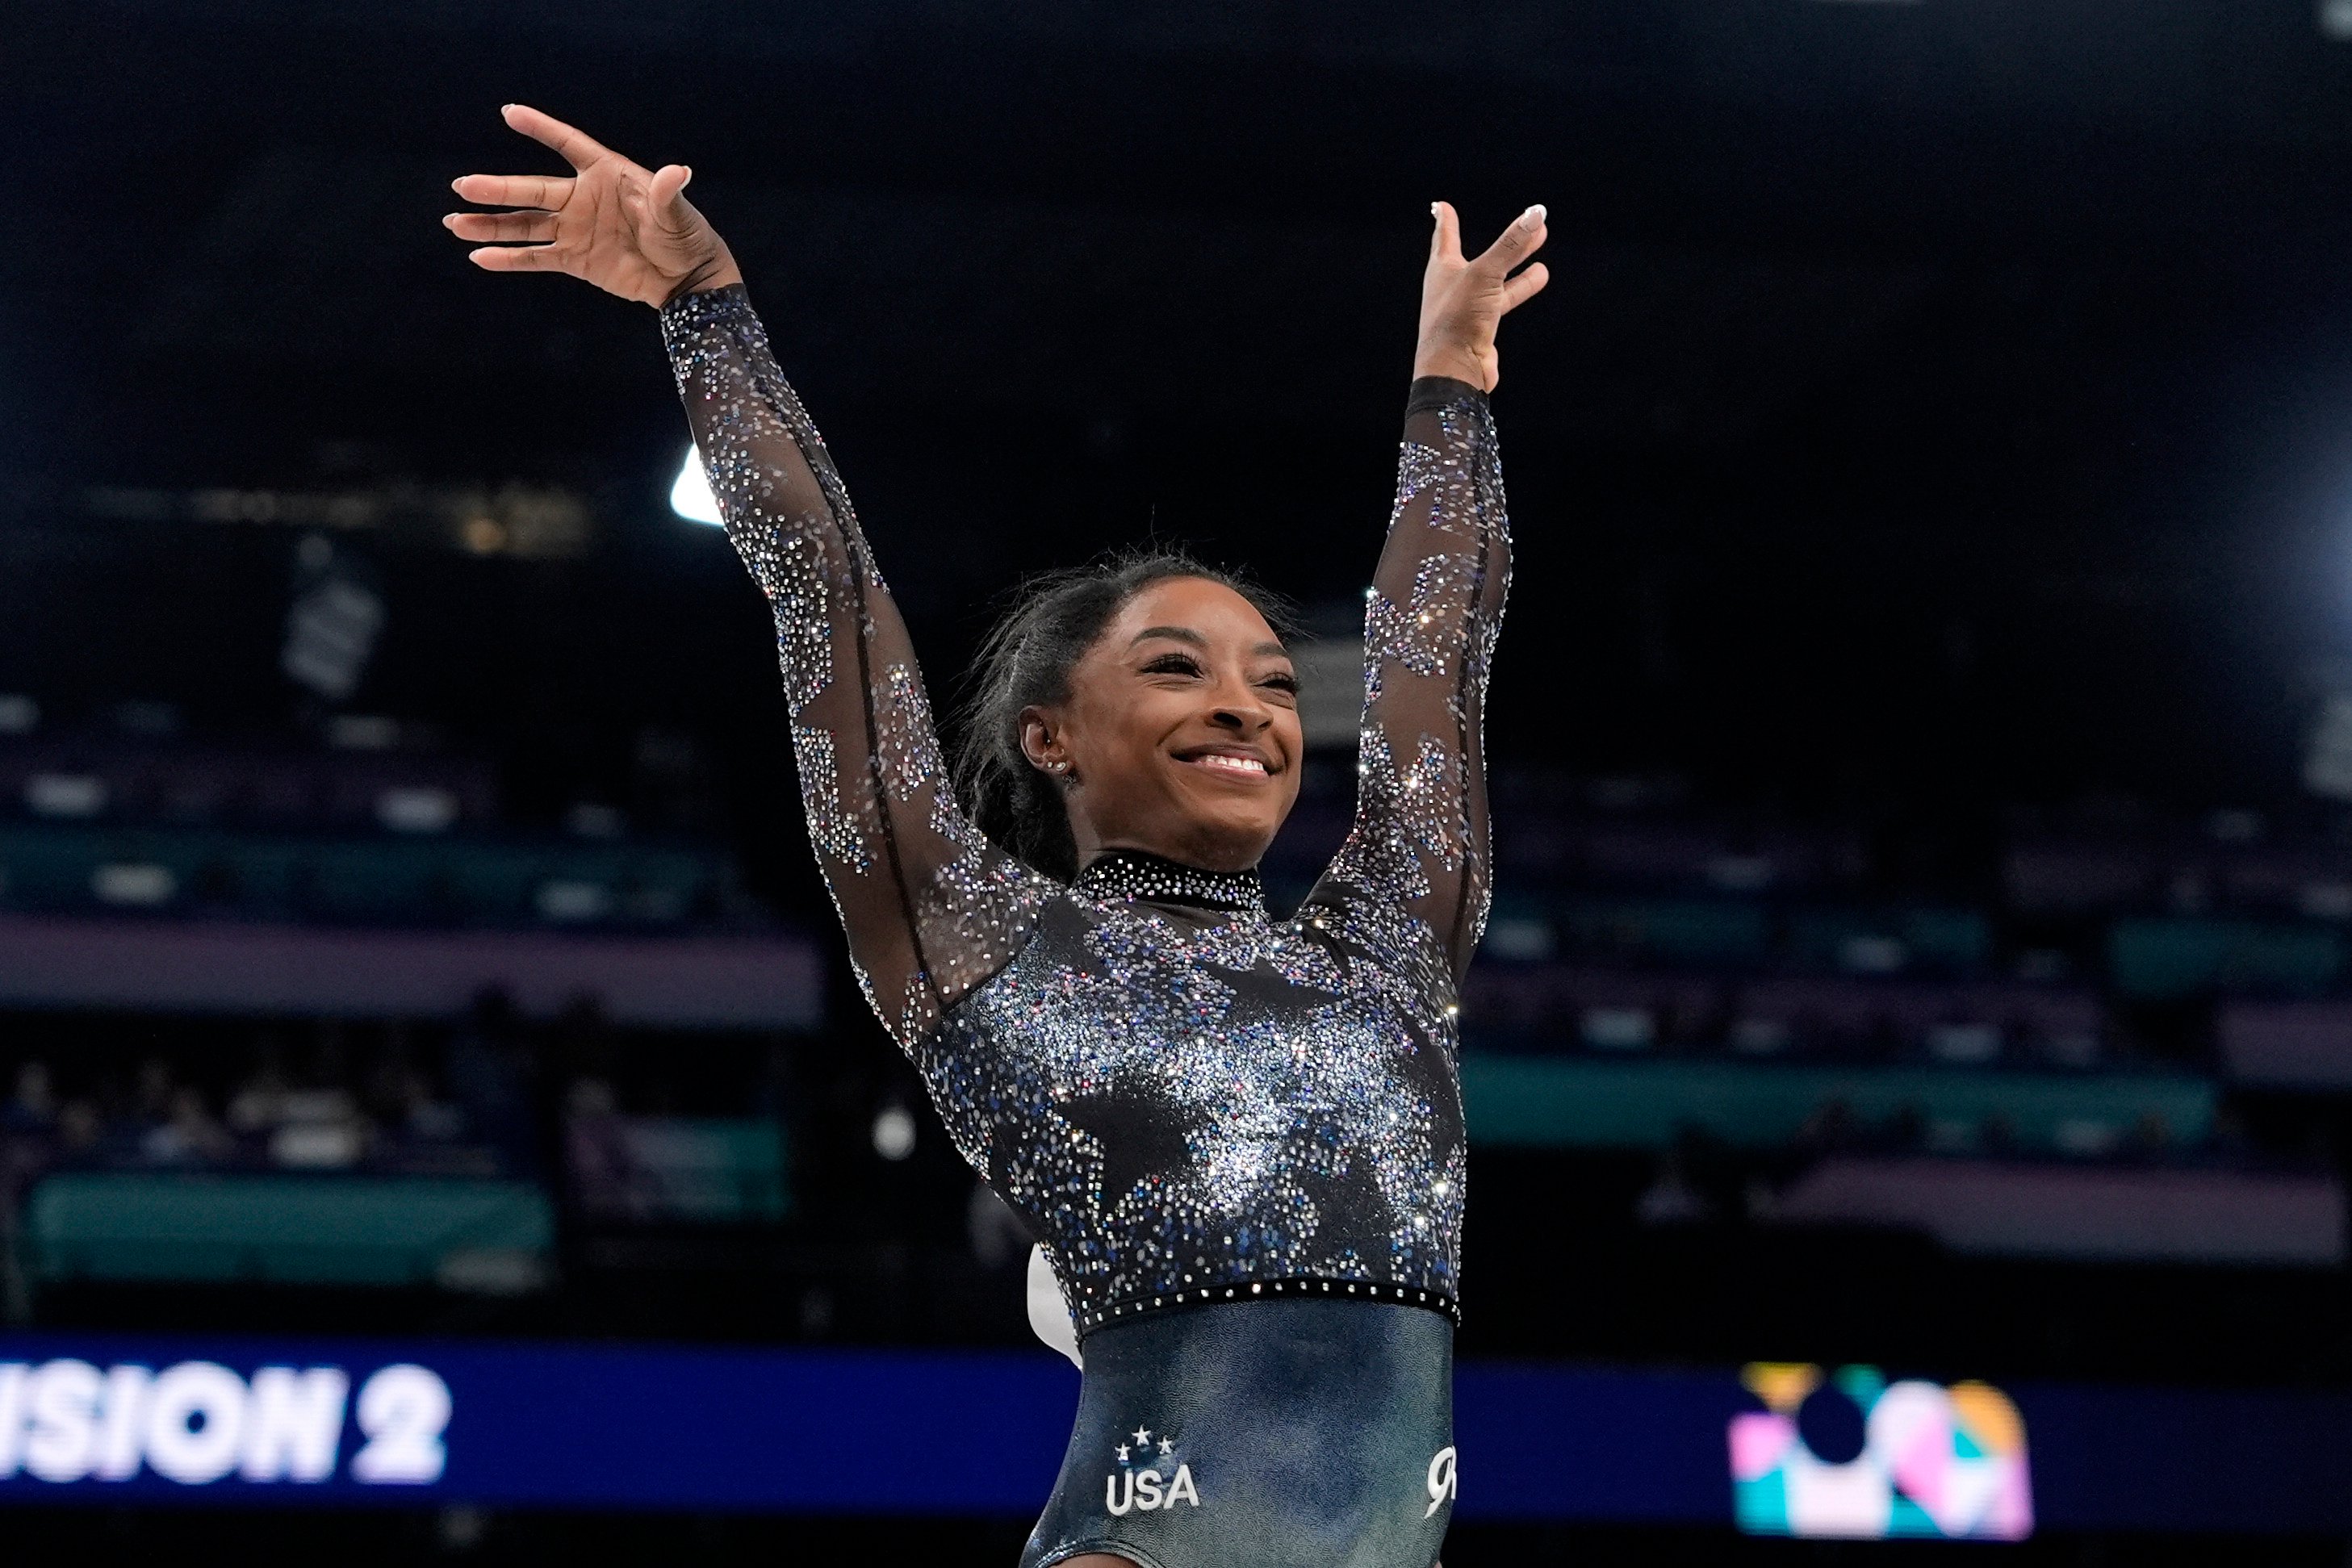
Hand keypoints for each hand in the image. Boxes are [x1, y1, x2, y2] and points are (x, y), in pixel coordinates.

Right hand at [444, 104, 742, 307]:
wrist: (685, 278)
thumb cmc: (685, 237)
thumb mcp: (675, 214)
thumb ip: (667, 194)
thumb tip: (678, 172)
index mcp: (606, 175)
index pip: (568, 145)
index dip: (541, 128)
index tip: (510, 112)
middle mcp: (583, 198)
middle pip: (533, 190)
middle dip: (497, 189)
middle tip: (463, 185)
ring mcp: (575, 229)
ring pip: (525, 225)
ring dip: (491, 224)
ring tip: (455, 221)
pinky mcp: (574, 259)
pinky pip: (535, 258)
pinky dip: (508, 259)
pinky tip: (479, 256)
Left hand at [1413, 202, 1549, 392]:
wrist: (1454, 368)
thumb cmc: (1458, 318)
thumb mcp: (1485, 273)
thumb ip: (1511, 244)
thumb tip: (1537, 212)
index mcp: (1443, 268)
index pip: (1445, 236)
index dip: (1446, 219)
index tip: (1441, 206)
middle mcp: (1453, 285)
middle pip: (1484, 254)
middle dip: (1507, 239)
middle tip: (1529, 222)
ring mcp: (1469, 306)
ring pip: (1498, 277)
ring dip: (1519, 261)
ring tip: (1541, 245)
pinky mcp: (1483, 325)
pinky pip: (1505, 299)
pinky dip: (1522, 286)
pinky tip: (1539, 276)